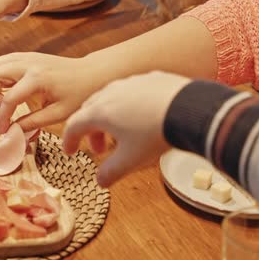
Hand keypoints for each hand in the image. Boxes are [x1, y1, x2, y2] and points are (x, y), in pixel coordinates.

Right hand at [0, 52, 110, 132]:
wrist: (93, 73)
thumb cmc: (79, 94)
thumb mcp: (58, 113)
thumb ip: (33, 122)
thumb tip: (14, 130)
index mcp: (37, 79)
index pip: (9, 99)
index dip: (2, 117)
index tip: (4, 130)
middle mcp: (29, 64)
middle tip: (5, 107)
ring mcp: (28, 57)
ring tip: (9, 95)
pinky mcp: (30, 56)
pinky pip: (6, 59)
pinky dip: (3, 72)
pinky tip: (13, 85)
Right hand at [63, 72, 191, 186]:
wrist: (190, 109)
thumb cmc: (155, 134)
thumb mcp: (130, 160)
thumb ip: (111, 172)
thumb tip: (100, 181)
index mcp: (99, 112)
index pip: (74, 125)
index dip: (69, 140)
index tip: (71, 152)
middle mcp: (110, 92)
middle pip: (90, 110)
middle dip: (90, 130)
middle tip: (100, 149)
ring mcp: (130, 82)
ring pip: (110, 98)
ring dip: (109, 117)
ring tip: (122, 132)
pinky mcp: (150, 78)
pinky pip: (132, 91)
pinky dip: (130, 104)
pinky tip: (143, 115)